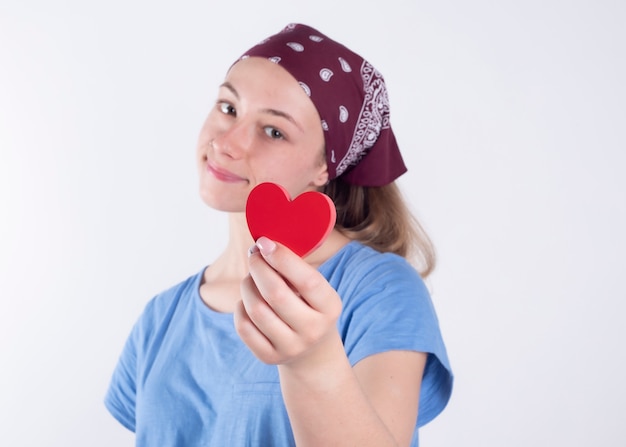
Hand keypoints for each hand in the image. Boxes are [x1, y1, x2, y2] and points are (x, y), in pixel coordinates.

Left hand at [234, 237, 341, 365]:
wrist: (312, 351)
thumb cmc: (309, 306)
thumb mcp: (314, 289)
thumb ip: (295, 270)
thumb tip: (263, 247)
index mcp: (330, 307)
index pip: (307, 280)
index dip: (283, 258)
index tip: (265, 242)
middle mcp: (313, 330)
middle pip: (276, 294)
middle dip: (259, 267)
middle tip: (254, 255)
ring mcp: (291, 347)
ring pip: (256, 309)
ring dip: (247, 286)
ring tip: (251, 277)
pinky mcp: (269, 357)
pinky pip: (244, 326)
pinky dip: (241, 307)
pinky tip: (248, 301)